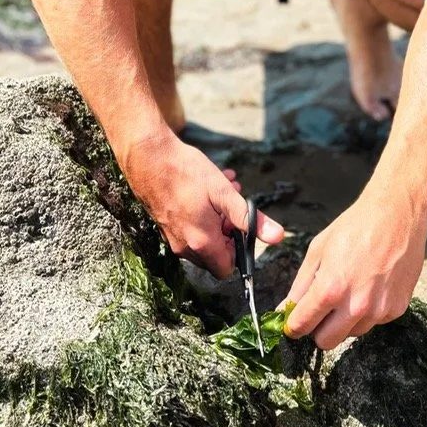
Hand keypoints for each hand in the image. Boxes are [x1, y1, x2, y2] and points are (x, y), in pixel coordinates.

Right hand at [122, 131, 283, 277]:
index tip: (239, 227)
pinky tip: (206, 189)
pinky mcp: (165, 226)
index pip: (227, 269)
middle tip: (231, 205)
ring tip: (222, 189)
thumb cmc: (185, 173)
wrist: (148, 157)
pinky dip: (201, 215)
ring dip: (216, 219)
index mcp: (202, 242)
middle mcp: (185, 247)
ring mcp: (172, 237)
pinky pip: (189, 229)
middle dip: (228, 231)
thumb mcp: (224, 193)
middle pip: (215, 254)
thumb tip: (278, 236)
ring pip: (202, 239)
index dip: (238, 251)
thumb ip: (250, 218)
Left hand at [282, 194, 426, 348]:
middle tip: (320, 310)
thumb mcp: (318, 250)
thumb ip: (300, 285)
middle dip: (318, 329)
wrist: (397, 214)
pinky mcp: (397, 309)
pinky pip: (375, 322)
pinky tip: (370, 286)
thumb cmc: (356, 226)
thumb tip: (285, 309)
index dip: (294, 325)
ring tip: (350, 290)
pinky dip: (368, 312)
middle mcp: (356, 305)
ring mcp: (379, 310)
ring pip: (352, 333)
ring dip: (345, 321)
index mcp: (330, 289)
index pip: (302, 326)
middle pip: (326, 342)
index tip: (294, 322)